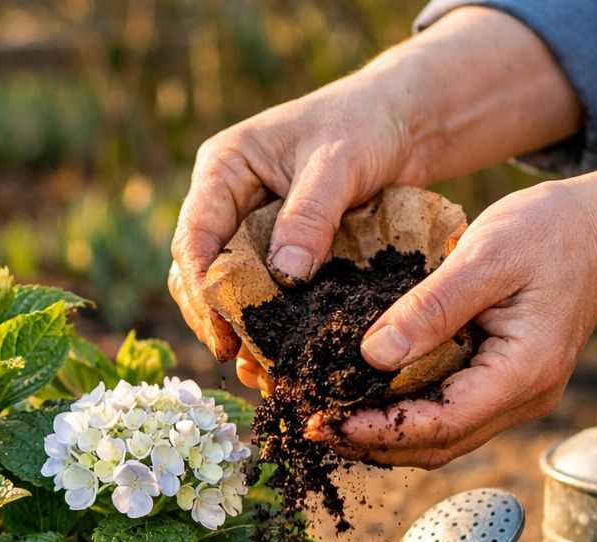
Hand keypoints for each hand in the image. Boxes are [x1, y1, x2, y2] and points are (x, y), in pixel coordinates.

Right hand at [166, 8, 585, 380]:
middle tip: (235, 356)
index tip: (224, 329)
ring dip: (234, 325)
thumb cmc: (367, 125)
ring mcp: (246, 226)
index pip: (195, 237)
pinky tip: (276, 354)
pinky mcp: (274, 249)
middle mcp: (224, 200)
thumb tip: (286, 276)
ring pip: (221, 287)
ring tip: (253, 365)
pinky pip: (257, 291)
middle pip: (197, 270)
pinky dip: (264, 322)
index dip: (203, 288)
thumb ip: (310, 216)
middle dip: (213, 315)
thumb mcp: (340, 163)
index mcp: (224, 169)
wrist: (401, 122)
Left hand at [309, 179, 596, 467]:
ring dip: (381, 435)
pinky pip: (445, 415)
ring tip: (326, 416)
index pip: (437, 425)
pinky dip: (401, 415)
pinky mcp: (500, 385)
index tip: (321, 420)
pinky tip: (362, 396)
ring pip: (438, 439)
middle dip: (369, 442)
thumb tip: (373, 356)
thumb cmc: (553, 231)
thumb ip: (432, 307)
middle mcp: (521, 398)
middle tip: (309, 425)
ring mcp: (513, 397)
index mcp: (522, 373)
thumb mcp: (486, 255)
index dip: (374, 430)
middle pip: (434, 446)